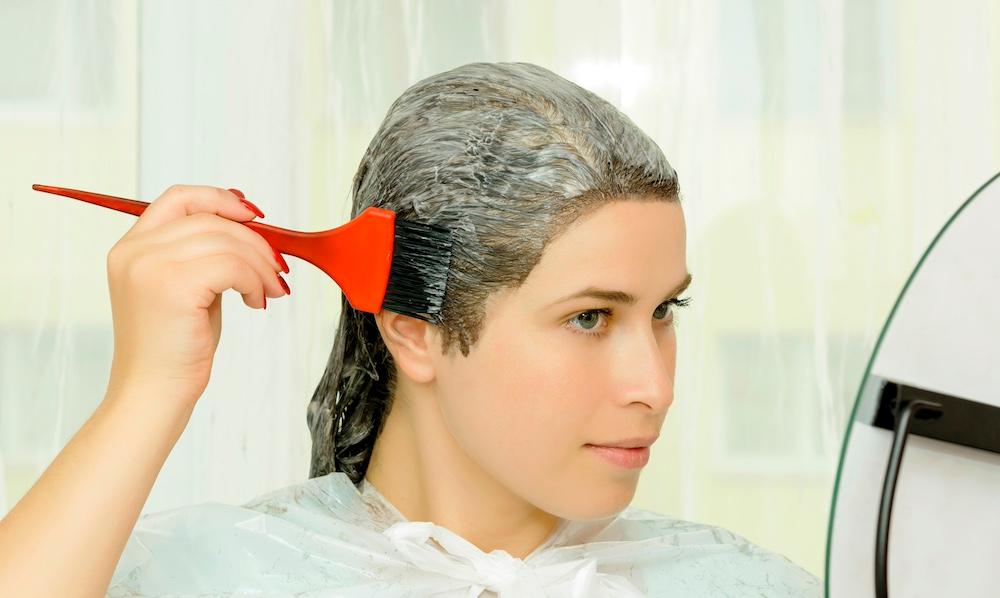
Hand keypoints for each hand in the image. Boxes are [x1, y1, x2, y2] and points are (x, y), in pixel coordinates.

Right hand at [104, 184, 288, 407]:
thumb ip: (203, 255)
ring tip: (269, 291)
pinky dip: (255, 281)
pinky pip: (232, 265)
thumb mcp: (186, 289)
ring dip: (260, 266)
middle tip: (277, 271)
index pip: (179, 198)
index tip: (253, 215)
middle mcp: (135, 251)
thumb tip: (246, 223)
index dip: (220, 199)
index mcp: (131, 247)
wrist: (153, 394)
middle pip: (210, 220)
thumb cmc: (174, 348)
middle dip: (255, 242)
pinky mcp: (172, 285)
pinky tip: (256, 302)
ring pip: (227, 241)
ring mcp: (150, 266)